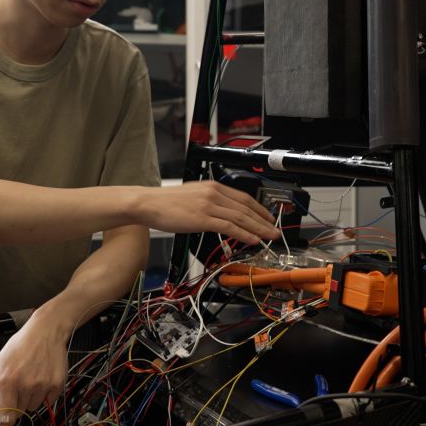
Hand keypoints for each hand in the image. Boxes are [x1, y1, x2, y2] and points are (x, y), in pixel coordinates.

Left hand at [0, 306, 69, 422]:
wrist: (46, 331)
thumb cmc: (21, 345)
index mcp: (8, 381)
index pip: (6, 417)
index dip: (3, 424)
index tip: (1, 425)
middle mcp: (26, 385)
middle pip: (19, 412)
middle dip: (15, 405)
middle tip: (17, 388)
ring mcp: (43, 386)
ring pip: (33, 407)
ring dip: (30, 400)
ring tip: (30, 380)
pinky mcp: (57, 385)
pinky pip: (48, 401)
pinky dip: (44, 395)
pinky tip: (41, 379)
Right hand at [135, 181, 279, 244]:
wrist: (149, 204)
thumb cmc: (167, 203)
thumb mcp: (194, 195)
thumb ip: (211, 202)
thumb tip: (225, 214)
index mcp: (213, 187)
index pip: (244, 198)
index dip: (259, 209)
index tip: (268, 218)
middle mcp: (214, 193)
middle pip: (246, 208)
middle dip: (263, 220)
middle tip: (275, 230)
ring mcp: (209, 205)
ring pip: (240, 217)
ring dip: (258, 228)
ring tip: (269, 237)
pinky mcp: (202, 218)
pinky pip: (228, 227)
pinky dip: (243, 234)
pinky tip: (252, 239)